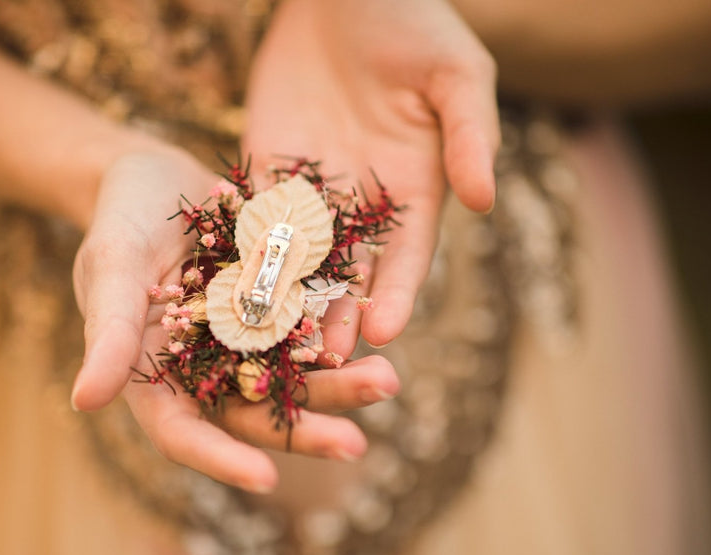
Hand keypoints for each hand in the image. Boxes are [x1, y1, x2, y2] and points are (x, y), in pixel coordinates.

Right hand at [69, 147, 400, 491]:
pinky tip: (379, 329)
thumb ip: (106, 332)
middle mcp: (207, 371)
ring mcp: (248, 341)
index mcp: (157, 377)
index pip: (185, 434)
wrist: (155, 171)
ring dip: (340, 385)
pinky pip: (315, 327)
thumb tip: (84, 403)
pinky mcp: (280, 306)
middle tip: (356, 444)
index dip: (222, 460)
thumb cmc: (117, 220)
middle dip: (306, 429)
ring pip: (296, 377)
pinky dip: (343, 332)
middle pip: (255, 414)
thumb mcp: (111, 266)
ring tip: (386, 380)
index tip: (268, 480)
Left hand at [242, 0, 499, 352]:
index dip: (399, 294)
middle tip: (324, 364)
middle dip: (338, 317)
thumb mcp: (456, 76)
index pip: (408, 257)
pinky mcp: (265, 174)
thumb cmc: (416, 25)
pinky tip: (227, 289)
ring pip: (298, 261)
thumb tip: (484, 202)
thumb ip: (471, 136)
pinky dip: (241, 255)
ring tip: (275, 344)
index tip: (386, 332)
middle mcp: (362, 206)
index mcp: (415, 193)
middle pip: (351, 274)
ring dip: (287, 303)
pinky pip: (251, 221)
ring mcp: (311, 193)